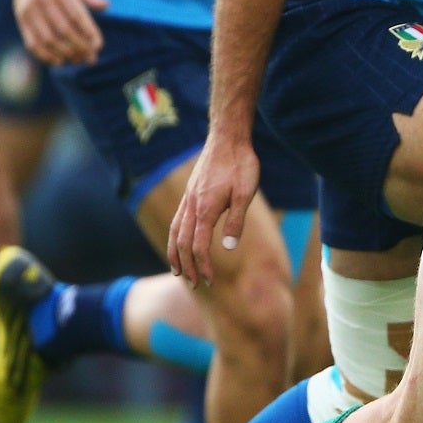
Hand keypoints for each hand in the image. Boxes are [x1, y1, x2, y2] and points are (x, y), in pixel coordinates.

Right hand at [13, 0, 107, 66]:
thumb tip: (106, 6)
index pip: (76, 15)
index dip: (89, 32)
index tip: (99, 46)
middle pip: (63, 30)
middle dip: (80, 47)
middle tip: (91, 58)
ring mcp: (28, 9)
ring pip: (48, 39)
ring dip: (65, 54)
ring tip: (78, 60)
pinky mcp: (20, 18)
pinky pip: (32, 42)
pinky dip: (45, 56)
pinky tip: (59, 61)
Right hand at [168, 133, 259, 285]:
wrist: (227, 137)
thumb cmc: (241, 164)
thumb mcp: (246, 192)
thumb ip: (236, 220)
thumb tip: (228, 248)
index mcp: (206, 209)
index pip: (199, 246)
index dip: (204, 266)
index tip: (210, 282)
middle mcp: (192, 205)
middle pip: (183, 243)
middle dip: (187, 266)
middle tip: (194, 284)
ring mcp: (188, 198)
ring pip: (175, 232)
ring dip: (175, 254)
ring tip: (178, 271)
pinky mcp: (189, 193)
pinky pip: (177, 220)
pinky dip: (176, 237)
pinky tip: (180, 243)